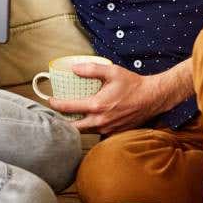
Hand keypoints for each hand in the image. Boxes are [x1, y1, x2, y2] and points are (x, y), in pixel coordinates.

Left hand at [49, 62, 166, 134]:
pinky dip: (90, 129)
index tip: (50, 100)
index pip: (69, 107)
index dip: (56, 104)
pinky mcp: (114, 133)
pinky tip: (88, 121)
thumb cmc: (132, 84)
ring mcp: (108, 129)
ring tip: (70, 118)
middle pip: (73, 127)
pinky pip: (97, 134)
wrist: (152, 98)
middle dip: (63, 122)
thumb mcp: (112, 71)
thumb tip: (73, 68)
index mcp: (98, 105)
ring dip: (76, 126)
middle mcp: (101, 120)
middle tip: (57, 114)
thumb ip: (91, 69)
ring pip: (85, 131)